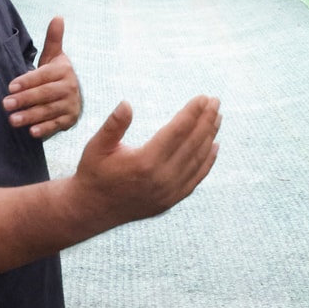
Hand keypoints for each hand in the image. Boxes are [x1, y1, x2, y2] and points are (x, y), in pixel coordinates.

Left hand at [5, 17, 81, 138]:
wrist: (72, 94)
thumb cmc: (56, 74)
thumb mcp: (54, 57)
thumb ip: (53, 39)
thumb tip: (58, 17)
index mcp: (64, 70)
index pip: (43, 75)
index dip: (27, 81)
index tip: (10, 87)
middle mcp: (70, 87)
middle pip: (45, 94)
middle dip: (25, 99)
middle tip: (5, 104)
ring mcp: (71, 105)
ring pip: (48, 110)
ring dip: (31, 116)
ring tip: (12, 120)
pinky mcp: (70, 120)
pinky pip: (56, 125)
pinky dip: (45, 129)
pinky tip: (31, 132)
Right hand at [73, 96, 221, 224]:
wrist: (91, 210)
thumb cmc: (94, 172)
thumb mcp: (96, 146)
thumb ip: (113, 125)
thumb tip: (126, 103)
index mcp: (144, 162)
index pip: (177, 131)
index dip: (192, 112)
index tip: (203, 97)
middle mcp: (161, 179)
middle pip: (192, 143)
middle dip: (206, 120)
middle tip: (216, 101)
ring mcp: (168, 192)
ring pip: (197, 160)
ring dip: (209, 136)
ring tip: (217, 117)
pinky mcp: (170, 201)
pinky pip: (195, 178)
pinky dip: (207, 161)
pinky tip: (214, 146)